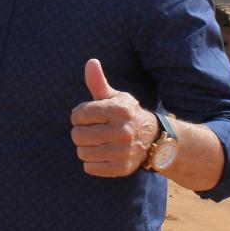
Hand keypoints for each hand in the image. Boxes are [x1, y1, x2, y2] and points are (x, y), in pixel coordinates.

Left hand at [70, 58, 154, 177]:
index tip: (87, 116)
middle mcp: (123, 131)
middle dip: (80, 132)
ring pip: (82, 152)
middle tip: (92, 131)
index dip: (78, 115)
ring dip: (85, 148)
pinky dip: (91, 163)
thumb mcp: (115, 97)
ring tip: (98, 143)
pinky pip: (89, 168)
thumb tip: (91, 62)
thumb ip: (99, 82)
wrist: (152, 139)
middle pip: (77, 135)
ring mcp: (123, 152)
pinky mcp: (121, 168)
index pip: (79, 114)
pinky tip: (103, 154)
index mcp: (120, 110)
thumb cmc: (125, 114)